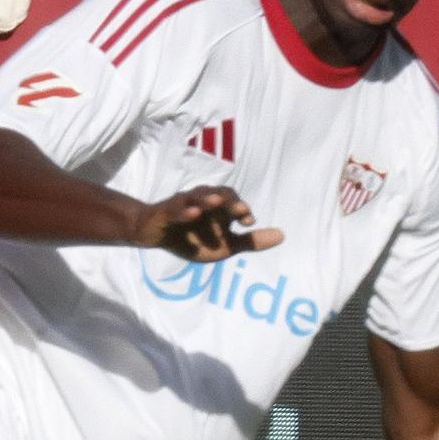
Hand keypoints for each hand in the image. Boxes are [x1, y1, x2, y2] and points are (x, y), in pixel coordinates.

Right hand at [128, 186, 283, 262]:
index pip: (232, 201)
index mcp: (218, 209)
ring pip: (196, 197)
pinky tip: (193, 214)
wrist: (156, 235)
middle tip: (240, 211)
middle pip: (218, 194)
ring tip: (217, 203)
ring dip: (207, 199)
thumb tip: (283, 235)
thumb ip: (251, 241)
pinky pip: (175, 208)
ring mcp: (184, 205)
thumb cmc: (193, 238)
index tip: (248, 221)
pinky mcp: (166, 211)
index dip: (241, 208)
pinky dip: (185, 211)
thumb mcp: (225, 245)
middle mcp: (202, 203)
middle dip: (229, 201)